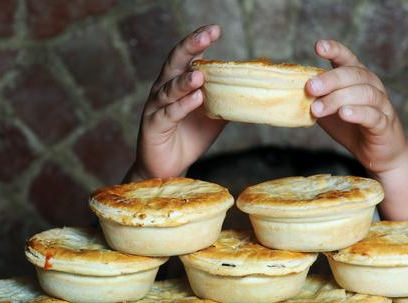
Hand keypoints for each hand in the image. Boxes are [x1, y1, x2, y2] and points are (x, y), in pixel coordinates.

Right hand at [127, 25, 225, 180]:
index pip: (188, 56)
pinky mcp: (153, 126)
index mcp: (177, 82)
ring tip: (200, 74)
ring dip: (184, 80)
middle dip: (190, 47)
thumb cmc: (189, 137)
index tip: (215, 29)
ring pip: (169, 88)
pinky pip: (168, 114)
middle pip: (174, 63)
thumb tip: (254, 90)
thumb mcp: (214, 116)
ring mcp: (156, 107)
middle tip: (206, 37)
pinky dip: (182, 106)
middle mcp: (163, 89)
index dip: (199, 41)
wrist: (168, 169)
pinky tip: (196, 99)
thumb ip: (227, 99)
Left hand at [306, 40, 407, 175]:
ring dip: (338, 99)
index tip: (318, 46)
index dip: (335, 50)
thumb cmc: (352, 127)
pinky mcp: (385, 124)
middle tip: (310, 87)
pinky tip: (344, 114)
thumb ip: (316, 99)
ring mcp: (381, 104)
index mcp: (357, 78)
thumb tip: (290, 93)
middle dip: (330, 79)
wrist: (377, 153)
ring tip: (318, 109)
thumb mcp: (329, 111)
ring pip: (364, 93)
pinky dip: (358, 113)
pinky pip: (373, 115)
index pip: (347, 58)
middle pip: (354, 74)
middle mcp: (372, 85)